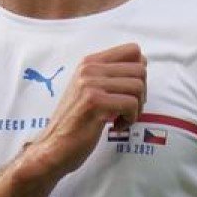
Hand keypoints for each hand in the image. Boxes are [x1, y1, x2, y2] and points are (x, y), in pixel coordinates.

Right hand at [21, 43, 145, 179]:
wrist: (54, 146)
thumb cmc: (76, 121)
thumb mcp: (89, 89)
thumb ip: (109, 75)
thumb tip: (143, 64)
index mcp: (89, 62)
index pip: (133, 50)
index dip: (140, 72)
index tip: (129, 91)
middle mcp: (89, 68)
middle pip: (140, 70)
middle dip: (141, 93)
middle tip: (127, 109)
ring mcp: (90, 84)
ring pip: (138, 86)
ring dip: (136, 108)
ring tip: (121, 119)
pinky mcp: (94, 102)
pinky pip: (131, 104)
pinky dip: (130, 119)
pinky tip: (116, 126)